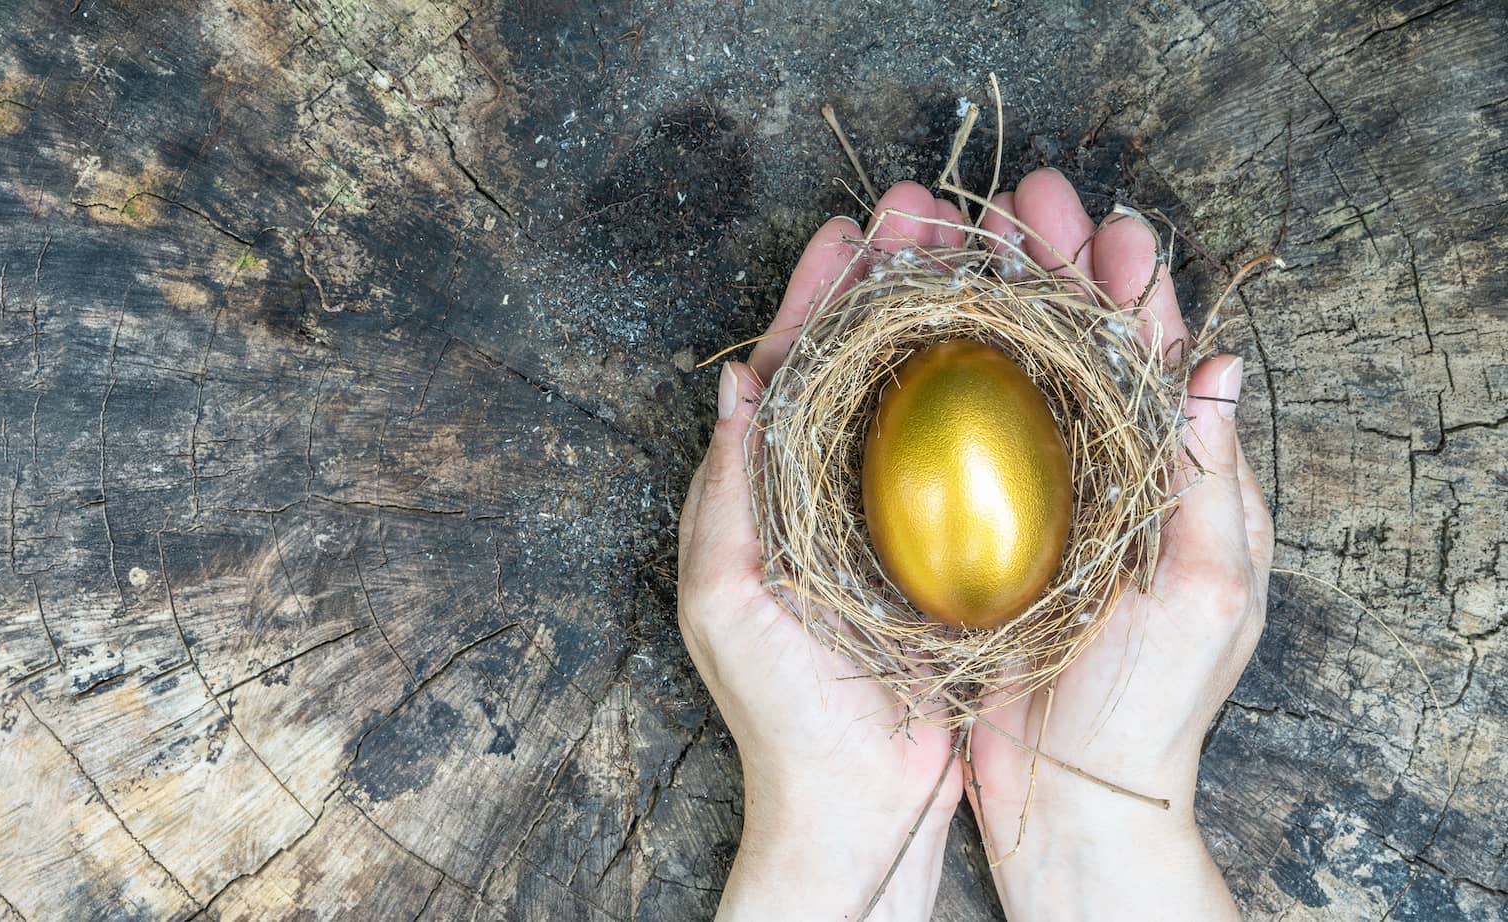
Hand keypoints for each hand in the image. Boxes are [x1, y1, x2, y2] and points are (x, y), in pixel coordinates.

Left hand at [677, 182, 975, 921]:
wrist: (856, 810)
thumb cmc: (781, 714)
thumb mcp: (728, 599)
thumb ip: (725, 493)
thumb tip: (735, 386)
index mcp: (774, 490)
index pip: (799, 367)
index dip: (821, 293)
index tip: (852, 228)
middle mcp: (839, 491)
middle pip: (870, 362)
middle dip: (895, 283)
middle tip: (931, 212)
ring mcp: (901, 518)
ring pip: (929, 395)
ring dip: (954, 322)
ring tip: (987, 254)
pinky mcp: (958, 552)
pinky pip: (982, 456)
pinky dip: (1004, 398)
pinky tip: (1034, 351)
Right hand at [963, 168, 1274, 920]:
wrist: (1074, 793)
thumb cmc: (1152, 706)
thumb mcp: (1206, 595)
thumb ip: (1214, 484)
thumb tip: (1220, 368)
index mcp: (1171, 479)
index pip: (1152, 357)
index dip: (1128, 282)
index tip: (1100, 220)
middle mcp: (1100, 476)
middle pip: (1072, 348)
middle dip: (1048, 268)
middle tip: (1015, 202)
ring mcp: (1033, 502)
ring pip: (1007, 378)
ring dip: (985, 306)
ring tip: (954, 243)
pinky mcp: (973, 536)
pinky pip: (950, 442)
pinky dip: (930, 383)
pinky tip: (901, 341)